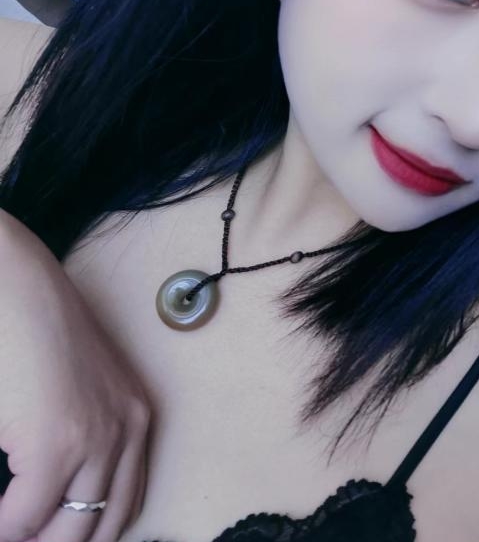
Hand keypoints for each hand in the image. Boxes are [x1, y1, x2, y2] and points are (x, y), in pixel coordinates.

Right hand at [0, 209, 151, 541]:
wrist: (19, 290)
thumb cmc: (41, 336)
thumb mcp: (79, 396)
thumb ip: (79, 449)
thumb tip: (49, 505)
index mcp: (136, 419)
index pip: (121, 508)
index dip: (83, 535)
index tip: (48, 536)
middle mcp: (128, 432)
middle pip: (99, 528)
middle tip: (29, 540)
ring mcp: (98, 440)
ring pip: (64, 532)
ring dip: (32, 539)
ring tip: (12, 535)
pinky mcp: (58, 444)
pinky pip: (23, 518)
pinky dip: (5, 528)